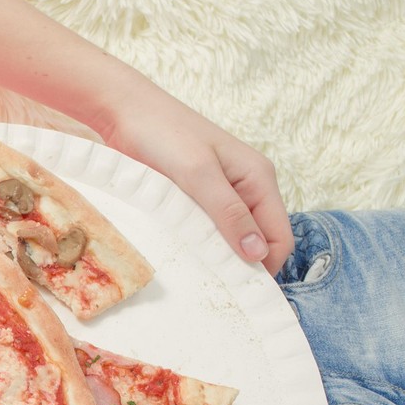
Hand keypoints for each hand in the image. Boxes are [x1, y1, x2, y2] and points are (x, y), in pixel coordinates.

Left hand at [96, 94, 293, 273]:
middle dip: (243, 266)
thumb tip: (257, 254)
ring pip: (232, 238)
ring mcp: (220, 194)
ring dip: (219, 258)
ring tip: (198, 279)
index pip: (279, 237)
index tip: (238, 292)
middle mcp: (246, 188)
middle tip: (214, 290)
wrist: (125, 112)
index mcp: (258, 179)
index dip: (265, 267)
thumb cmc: (165, 134)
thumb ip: (229, 213)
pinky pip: (207, 230)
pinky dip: (200, 246)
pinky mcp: (195, 198)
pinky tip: (183, 259)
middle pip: (258, 241)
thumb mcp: (199, 174)